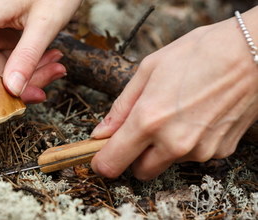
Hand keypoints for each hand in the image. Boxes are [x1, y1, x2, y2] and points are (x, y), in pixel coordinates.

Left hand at [91, 8, 257, 179]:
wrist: (251, 52)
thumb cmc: (198, 53)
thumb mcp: (148, 70)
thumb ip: (121, 107)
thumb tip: (101, 133)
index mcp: (148, 120)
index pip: (112, 163)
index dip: (102, 162)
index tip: (101, 155)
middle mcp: (173, 143)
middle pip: (139, 171)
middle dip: (134, 156)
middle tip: (140, 130)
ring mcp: (199, 151)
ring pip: (166, 162)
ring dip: (163, 147)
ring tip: (176, 113)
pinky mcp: (220, 152)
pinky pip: (192, 155)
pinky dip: (188, 142)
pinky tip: (196, 116)